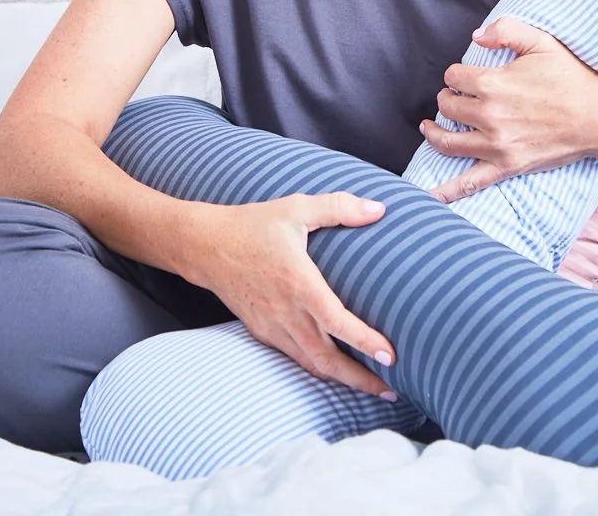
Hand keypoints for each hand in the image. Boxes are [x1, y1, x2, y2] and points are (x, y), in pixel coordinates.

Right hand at [179, 194, 399, 400]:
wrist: (205, 246)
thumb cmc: (252, 225)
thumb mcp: (296, 208)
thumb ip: (339, 207)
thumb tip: (379, 210)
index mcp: (298, 282)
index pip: (337, 321)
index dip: (365, 342)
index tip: (390, 357)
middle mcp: (286, 312)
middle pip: (327, 359)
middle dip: (361, 379)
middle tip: (392, 391)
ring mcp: (272, 326)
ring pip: (311, 365)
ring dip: (342, 380)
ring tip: (372, 387)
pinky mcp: (262, 331)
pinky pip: (295, 357)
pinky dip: (319, 369)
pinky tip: (336, 371)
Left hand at [422, 16, 597, 202]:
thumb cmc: (571, 77)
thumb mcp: (541, 42)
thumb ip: (506, 30)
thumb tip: (476, 36)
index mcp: (492, 83)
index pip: (454, 76)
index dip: (457, 73)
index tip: (465, 75)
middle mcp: (488, 115)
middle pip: (448, 106)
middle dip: (448, 98)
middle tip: (456, 96)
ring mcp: (496, 144)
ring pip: (448, 141)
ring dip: (434, 133)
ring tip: (430, 127)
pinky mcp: (507, 165)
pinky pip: (470, 182)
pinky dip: (447, 191)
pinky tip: (429, 196)